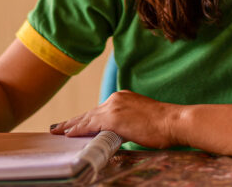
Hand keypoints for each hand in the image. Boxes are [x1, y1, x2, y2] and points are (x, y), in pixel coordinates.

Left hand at [49, 90, 181, 148]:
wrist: (173, 121)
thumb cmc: (164, 125)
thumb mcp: (141, 118)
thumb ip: (127, 122)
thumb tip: (118, 133)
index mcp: (123, 97)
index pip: (99, 110)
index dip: (86, 118)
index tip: (75, 122)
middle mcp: (116, 98)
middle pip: (90, 112)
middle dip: (74, 121)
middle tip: (58, 127)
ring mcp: (113, 107)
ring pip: (87, 118)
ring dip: (71, 125)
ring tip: (58, 131)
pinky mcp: (113, 118)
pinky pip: (90, 125)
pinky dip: (78, 129)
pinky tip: (68, 134)